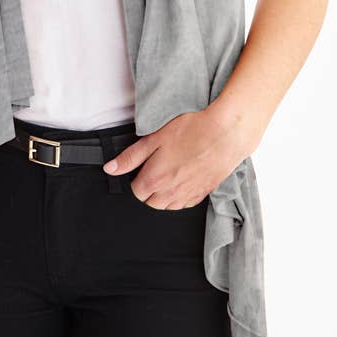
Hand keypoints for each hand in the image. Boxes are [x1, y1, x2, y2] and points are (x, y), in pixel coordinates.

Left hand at [102, 106, 247, 209]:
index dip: (137, 178)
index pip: (136, 192)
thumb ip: (130, 157)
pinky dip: (181, 196)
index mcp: (154, 179)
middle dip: (149, 189)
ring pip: (168, 206)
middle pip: (151, 202)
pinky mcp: (203, 193)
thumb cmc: (191, 130)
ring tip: (170, 173)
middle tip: (156, 168)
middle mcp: (170, 193)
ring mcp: (188, 196)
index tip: (144, 166)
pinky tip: (185, 178)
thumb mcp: (154, 138)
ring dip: (164, 195)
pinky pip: (186, 204)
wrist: (226, 133)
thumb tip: (110, 169)